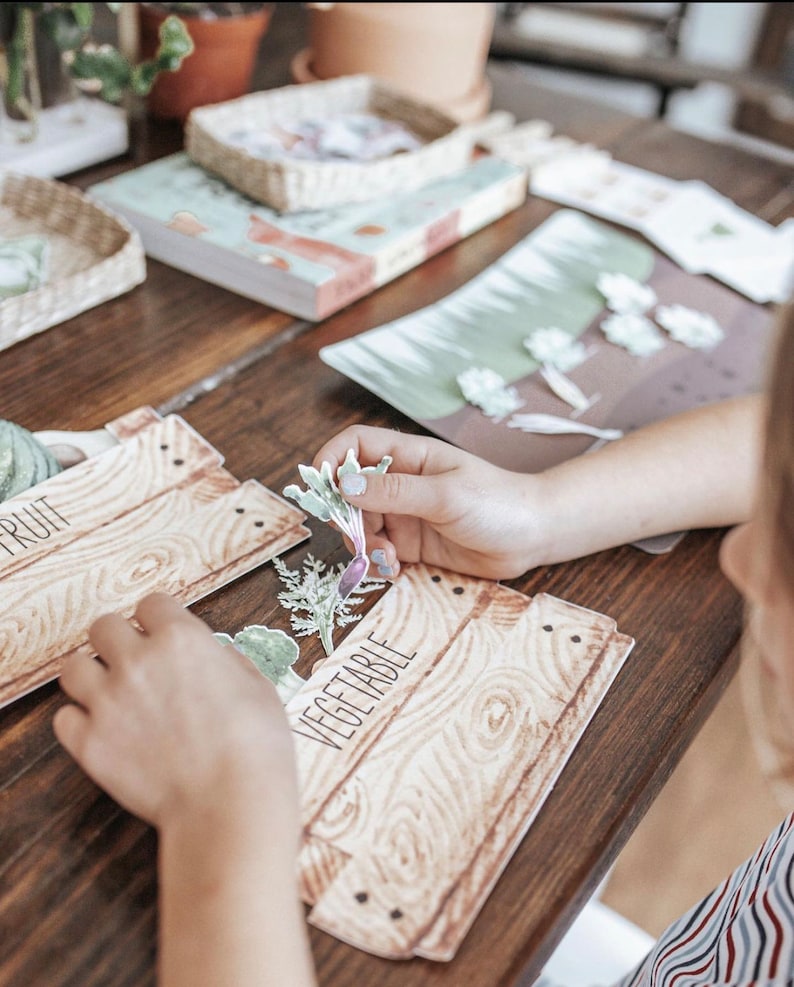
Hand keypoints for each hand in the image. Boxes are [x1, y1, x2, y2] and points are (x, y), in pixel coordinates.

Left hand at [53, 593, 297, 830]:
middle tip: (133, 662)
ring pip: (72, 667)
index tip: (162, 635)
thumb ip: (226, 661)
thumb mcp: (258, 685)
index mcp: (182, 639)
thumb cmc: (256, 745)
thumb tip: (213, 656)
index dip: (158, 620)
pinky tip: (104, 732)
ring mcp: (109, 702)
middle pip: (102, 626)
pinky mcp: (90, 743)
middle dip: (117, 641)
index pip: (151, 603)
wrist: (230, 803)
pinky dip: (81, 723)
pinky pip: (64, 718)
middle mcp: (139, 661)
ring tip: (110, 694)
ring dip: (91, 676)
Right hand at [313, 425, 541, 579]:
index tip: (320, 489)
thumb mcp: (444, 495)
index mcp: (409, 456)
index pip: (355, 445)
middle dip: (346, 517)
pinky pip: (379, 551)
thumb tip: (343, 485)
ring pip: (360, 526)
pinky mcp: (412, 544)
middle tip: (359, 538)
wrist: (535, 536)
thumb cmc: (497, 503)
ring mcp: (405, 514)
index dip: (331, 461)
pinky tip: (395, 569)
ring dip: (363, 544)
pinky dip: (378, 562)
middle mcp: (401, 483)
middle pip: (348, 491)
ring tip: (388, 559)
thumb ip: (394, 492)